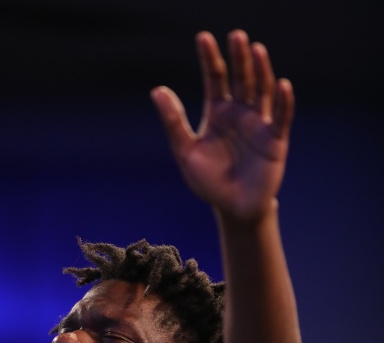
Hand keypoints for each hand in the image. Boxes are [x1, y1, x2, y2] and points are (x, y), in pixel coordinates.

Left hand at [151, 29, 293, 220]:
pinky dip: (283, 102)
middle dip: (238, 58)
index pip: (215, 78)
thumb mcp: (186, 152)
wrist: (233, 208)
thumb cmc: (209, 181)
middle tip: (236, 36)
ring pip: (261, 91)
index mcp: (218, 111)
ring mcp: (259, 123)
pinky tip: (282, 85)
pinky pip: (281, 118)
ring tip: (256, 50)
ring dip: (260, 71)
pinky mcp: (275, 140)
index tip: (202, 38)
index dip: (209, 58)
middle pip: (241, 78)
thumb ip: (173, 122)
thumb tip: (157, 90)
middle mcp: (240, 112)